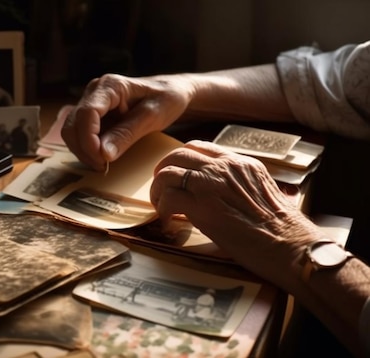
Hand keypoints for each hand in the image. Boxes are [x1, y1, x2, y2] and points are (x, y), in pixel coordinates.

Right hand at [61, 73, 192, 170]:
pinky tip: (103, 158)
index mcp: (110, 86)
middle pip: (73, 124)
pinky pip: (79, 134)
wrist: (170, 92)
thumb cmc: (166, 99)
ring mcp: (91, 102)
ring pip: (71, 131)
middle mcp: (95, 92)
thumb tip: (103, 154)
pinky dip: (86, 149)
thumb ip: (127, 134)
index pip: (86, 113)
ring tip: (104, 164)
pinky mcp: (91, 115)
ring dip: (83, 152)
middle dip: (84, 149)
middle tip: (104, 167)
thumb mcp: (152, 117)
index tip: (101, 160)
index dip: (88, 140)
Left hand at [149, 140, 322, 289]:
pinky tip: (169, 221)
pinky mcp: (203, 207)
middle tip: (160, 189)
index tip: (175, 175)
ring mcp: (212, 184)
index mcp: (240, 163)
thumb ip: (239, 186)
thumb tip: (222, 195)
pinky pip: (168, 198)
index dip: (181, 160)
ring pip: (167, 173)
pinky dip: (163, 209)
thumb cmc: (283, 229)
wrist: (292, 246)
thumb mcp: (262, 193)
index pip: (200, 147)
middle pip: (178, 154)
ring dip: (158, 191)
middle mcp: (224, 167)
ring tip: (162, 207)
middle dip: (163, 171)